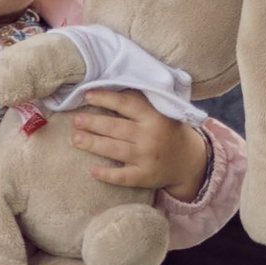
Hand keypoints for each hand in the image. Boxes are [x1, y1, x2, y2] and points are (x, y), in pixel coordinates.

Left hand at [70, 91, 210, 196]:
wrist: (189, 160)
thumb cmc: (168, 130)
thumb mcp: (161, 111)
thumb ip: (140, 102)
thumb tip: (107, 88)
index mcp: (155, 116)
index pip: (126, 104)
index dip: (105, 98)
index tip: (87, 95)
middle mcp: (150, 136)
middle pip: (115, 128)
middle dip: (92, 123)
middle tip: (75, 120)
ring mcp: (147, 158)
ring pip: (115, 150)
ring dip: (92, 144)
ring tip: (75, 139)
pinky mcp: (145, 177)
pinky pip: (123, 177)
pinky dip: (107, 175)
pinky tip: (92, 170)